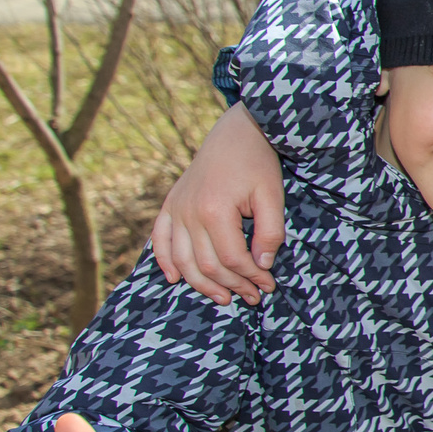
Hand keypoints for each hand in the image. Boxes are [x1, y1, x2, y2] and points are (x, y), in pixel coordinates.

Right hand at [151, 103, 283, 306]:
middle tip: (253, 296)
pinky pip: (159, 240)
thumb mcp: (272, 196)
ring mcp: (175, 210)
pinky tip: (175, 279)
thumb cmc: (257, 163)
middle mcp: (189, 213)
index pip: (231, 259)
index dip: (251, 277)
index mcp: (215, 210)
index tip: (268, 286)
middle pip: (206, 265)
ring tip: (224, 298)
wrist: (235, 133)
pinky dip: (164, 261)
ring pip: (182, 261)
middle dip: (232, 286)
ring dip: (202, 284)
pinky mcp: (169, 206)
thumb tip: (262, 266)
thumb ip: (270, 233)